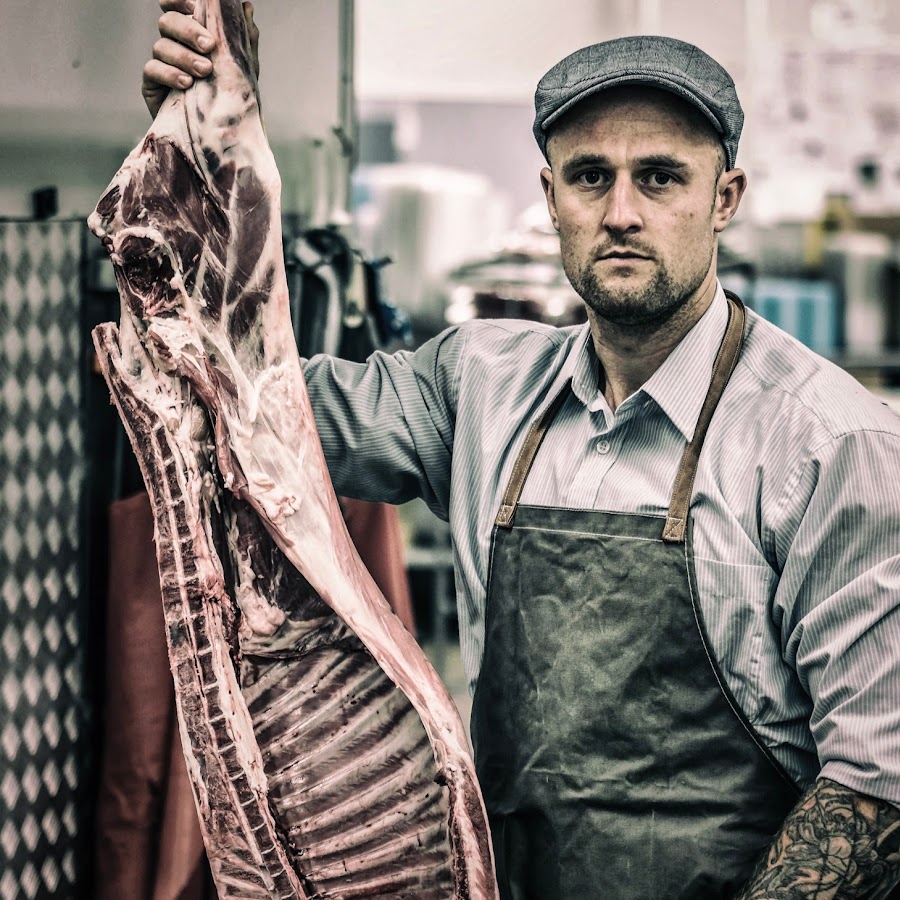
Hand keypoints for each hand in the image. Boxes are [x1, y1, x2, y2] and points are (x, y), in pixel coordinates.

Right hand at [141, 0, 259, 118]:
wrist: (217, 134)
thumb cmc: (228, 96)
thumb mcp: (242, 68)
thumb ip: (244, 39)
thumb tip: (247, 7)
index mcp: (191, 34)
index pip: (176, 6)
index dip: (178, 0)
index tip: (193, 4)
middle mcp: (173, 43)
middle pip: (168, 22)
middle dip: (189, 31)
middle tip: (210, 46)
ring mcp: (161, 63)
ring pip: (161, 46)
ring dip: (184, 57)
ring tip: (205, 71)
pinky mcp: (151, 84)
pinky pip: (152, 70)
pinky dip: (169, 74)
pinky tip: (186, 83)